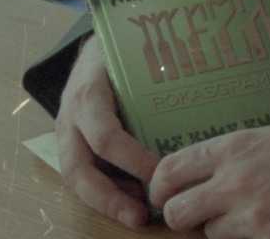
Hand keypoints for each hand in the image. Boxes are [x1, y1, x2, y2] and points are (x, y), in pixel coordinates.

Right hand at [54, 35, 160, 226]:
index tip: (161, 172)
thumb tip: (203, 93)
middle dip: (108, 198)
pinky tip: (134, 199)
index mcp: (87, 96)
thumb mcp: (130, 57)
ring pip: (76, 179)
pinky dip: (107, 192)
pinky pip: (84, 177)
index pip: (104, 136)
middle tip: (140, 216)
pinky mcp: (71, 147)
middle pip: (78, 170)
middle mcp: (70, 119)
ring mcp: (66, 136)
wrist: (90, 53)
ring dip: (107, 202)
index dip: (132, 159)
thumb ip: (155, 74)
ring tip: (138, 216)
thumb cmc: (117, 55)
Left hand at [147, 122, 269, 238]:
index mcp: (233, 148)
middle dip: (181, 216)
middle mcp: (234, 181)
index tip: (162, 194)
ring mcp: (251, 216)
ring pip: (209, 234)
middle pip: (177, 212)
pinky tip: (269, 228)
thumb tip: (204, 173)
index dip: (159, 187)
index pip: (170, 170)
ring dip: (221, 229)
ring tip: (248, 216)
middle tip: (194, 216)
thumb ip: (233, 155)